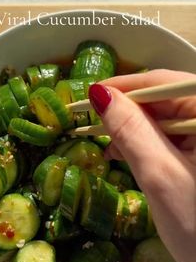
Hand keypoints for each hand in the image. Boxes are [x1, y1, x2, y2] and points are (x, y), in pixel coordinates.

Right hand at [88, 69, 195, 261]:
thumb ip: (131, 132)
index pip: (162, 84)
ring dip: (135, 130)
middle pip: (164, 100)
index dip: (122, 88)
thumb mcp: (160, 177)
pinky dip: (148, 145)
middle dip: (127, 112)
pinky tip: (129, 154)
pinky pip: (173, 139)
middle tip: (93, 126)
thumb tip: (101, 95)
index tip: (89, 95)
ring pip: (166, 120)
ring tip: (108, 145)